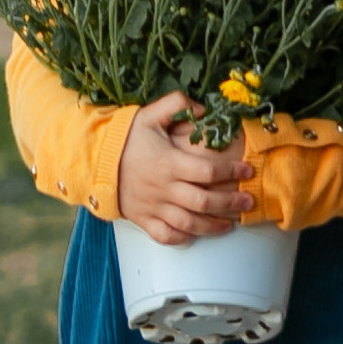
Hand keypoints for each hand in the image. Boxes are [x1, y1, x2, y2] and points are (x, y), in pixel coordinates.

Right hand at [116, 93, 255, 245]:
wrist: (94, 160)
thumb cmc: (125, 137)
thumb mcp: (150, 114)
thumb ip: (178, 104)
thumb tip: (204, 110)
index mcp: (168, 162)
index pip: (208, 170)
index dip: (231, 171)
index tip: (246, 170)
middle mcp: (163, 188)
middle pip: (204, 202)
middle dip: (231, 203)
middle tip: (248, 202)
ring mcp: (153, 207)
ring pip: (189, 224)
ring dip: (213, 226)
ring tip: (231, 223)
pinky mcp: (143, 220)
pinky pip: (166, 236)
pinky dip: (183, 238)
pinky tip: (197, 234)